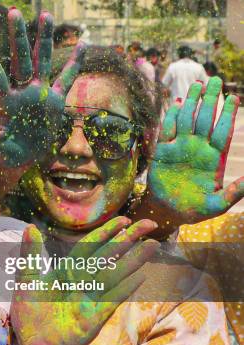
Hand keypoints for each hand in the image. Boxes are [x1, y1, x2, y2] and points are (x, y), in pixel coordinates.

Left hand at [0, 10, 83, 167]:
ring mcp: (39, 94)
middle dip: (18, 37)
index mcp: (5, 100)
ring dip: (44, 39)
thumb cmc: (2, 152)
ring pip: (42, 61)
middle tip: (13, 12)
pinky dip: (74, 64)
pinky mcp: (54, 102)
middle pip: (20, 59)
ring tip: (46, 16)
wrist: (21, 159)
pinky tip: (82, 45)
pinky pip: (65, 80)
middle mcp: (22, 91)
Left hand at [10, 217, 158, 344]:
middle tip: (149, 223)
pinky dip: (123, 290)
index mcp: (68, 272)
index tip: (123, 219)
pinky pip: (110, 301)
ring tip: (152, 245)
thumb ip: (31, 255)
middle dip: (128, 240)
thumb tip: (30, 226)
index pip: (90, 247)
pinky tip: (138, 278)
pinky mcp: (92, 319)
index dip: (106, 233)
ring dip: (133, 261)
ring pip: (114, 275)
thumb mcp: (27, 280)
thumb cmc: (31, 314)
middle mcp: (83, 283)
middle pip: (108, 257)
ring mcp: (90, 300)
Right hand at [146, 77, 242, 224]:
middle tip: (214, 80)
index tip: (233, 97)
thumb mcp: (218, 205)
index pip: (222, 131)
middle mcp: (197, 149)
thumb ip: (234, 192)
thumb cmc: (196, 210)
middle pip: (205, 119)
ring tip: (197, 84)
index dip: (227, 114)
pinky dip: (170, 117)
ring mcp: (179, 148)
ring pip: (186, 120)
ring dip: (191, 102)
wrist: (168, 212)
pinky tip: (175, 103)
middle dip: (210, 100)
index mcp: (213, 158)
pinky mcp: (162, 152)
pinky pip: (166, 131)